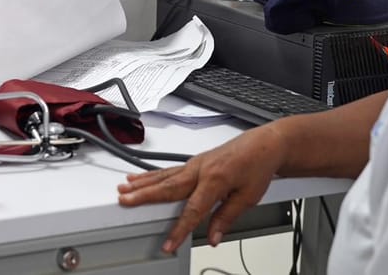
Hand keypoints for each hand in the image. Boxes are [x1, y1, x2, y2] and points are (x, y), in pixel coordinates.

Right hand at [117, 121, 290, 252]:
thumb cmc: (257, 166)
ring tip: (124, 190)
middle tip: (125, 202)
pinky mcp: (194, 162)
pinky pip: (168, 170)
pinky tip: (139, 178)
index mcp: (215, 180)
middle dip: (144, 196)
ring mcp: (195, 164)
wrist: (263, 144)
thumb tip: (213, 236)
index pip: (193, 210)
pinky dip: (152, 175)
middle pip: (168, 187)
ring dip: (142, 184)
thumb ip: (227, 217)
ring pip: (164, 176)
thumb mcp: (248, 197)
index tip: (169, 244)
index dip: (180, 230)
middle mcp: (200, 169)